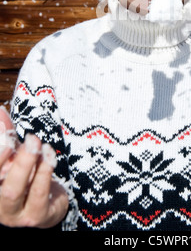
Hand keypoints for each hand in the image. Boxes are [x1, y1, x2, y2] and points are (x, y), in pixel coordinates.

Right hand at [0, 106, 68, 227]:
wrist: (49, 204)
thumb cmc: (27, 177)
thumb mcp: (15, 155)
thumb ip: (6, 135)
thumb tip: (0, 110)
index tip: (7, 134)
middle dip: (7, 157)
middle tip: (28, 138)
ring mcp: (16, 214)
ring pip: (13, 191)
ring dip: (27, 164)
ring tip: (39, 144)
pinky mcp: (37, 216)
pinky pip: (38, 195)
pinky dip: (43, 173)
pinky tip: (49, 156)